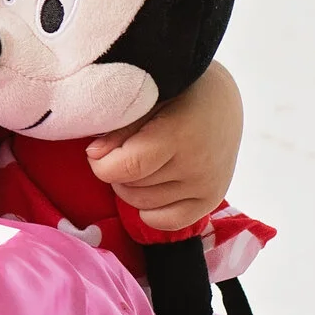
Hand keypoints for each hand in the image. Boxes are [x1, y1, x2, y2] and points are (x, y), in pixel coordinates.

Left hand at [86, 61, 241, 232]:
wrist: (220, 98)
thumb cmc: (177, 92)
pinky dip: (150, 210)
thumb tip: (93, 156)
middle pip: (132, 187)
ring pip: (144, 205)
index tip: (97, 151)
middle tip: (126, 149)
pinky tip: (149, 187)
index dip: (102, 164)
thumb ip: (119, 128)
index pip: (126, 168)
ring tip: (141, 162)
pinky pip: (168, 223)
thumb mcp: (146, 98)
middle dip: (118, 172)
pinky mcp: (211, 199)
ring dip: (132, 188)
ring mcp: (207, 186)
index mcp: (179, 136)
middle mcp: (197, 166)